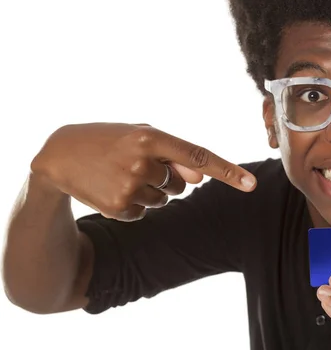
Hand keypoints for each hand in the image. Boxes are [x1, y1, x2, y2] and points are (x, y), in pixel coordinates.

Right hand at [31, 123, 256, 220]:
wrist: (59, 155)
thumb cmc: (110, 141)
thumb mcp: (141, 137)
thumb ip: (176, 154)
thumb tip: (201, 178)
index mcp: (151, 137)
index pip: (199, 156)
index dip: (228, 171)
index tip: (251, 184)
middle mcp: (143, 162)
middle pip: (183, 184)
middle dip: (169, 177)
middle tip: (136, 165)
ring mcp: (130, 187)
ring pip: (165, 200)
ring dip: (151, 190)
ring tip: (122, 174)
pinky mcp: (119, 208)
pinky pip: (146, 213)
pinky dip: (134, 204)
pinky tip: (112, 188)